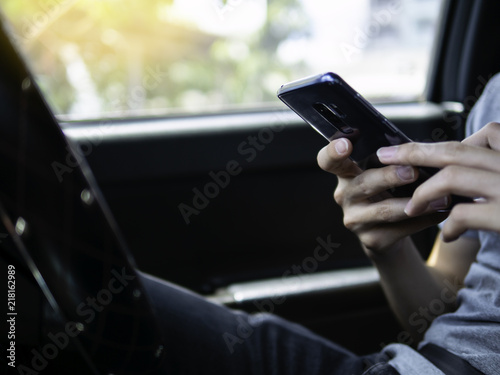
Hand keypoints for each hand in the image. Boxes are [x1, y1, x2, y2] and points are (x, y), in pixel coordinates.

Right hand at [317, 138, 445, 253]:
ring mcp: (355, 219)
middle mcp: (344, 196)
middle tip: (413, 171)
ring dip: (416, 202)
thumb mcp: (382, 173)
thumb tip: (419, 147)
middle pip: (363, 183)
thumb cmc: (388, 192)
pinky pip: (401, 228)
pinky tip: (441, 212)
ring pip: (385, 210)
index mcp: (345, 174)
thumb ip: (390, 160)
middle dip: (389, 176)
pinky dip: (424, 219)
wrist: (387, 232)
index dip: (332, 152)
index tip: (345, 145)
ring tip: (441, 196)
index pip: (328, 161)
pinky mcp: (371, 239)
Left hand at [377, 122, 499, 241]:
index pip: (476, 137)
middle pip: (456, 152)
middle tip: (384, 157)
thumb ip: (488, 164)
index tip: (402, 150)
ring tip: (412, 208)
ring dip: (424, 193)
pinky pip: (463, 213)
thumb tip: (449, 160)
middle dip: (414, 155)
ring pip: (452, 177)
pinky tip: (448, 235)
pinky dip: (450, 224)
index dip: (437, 145)